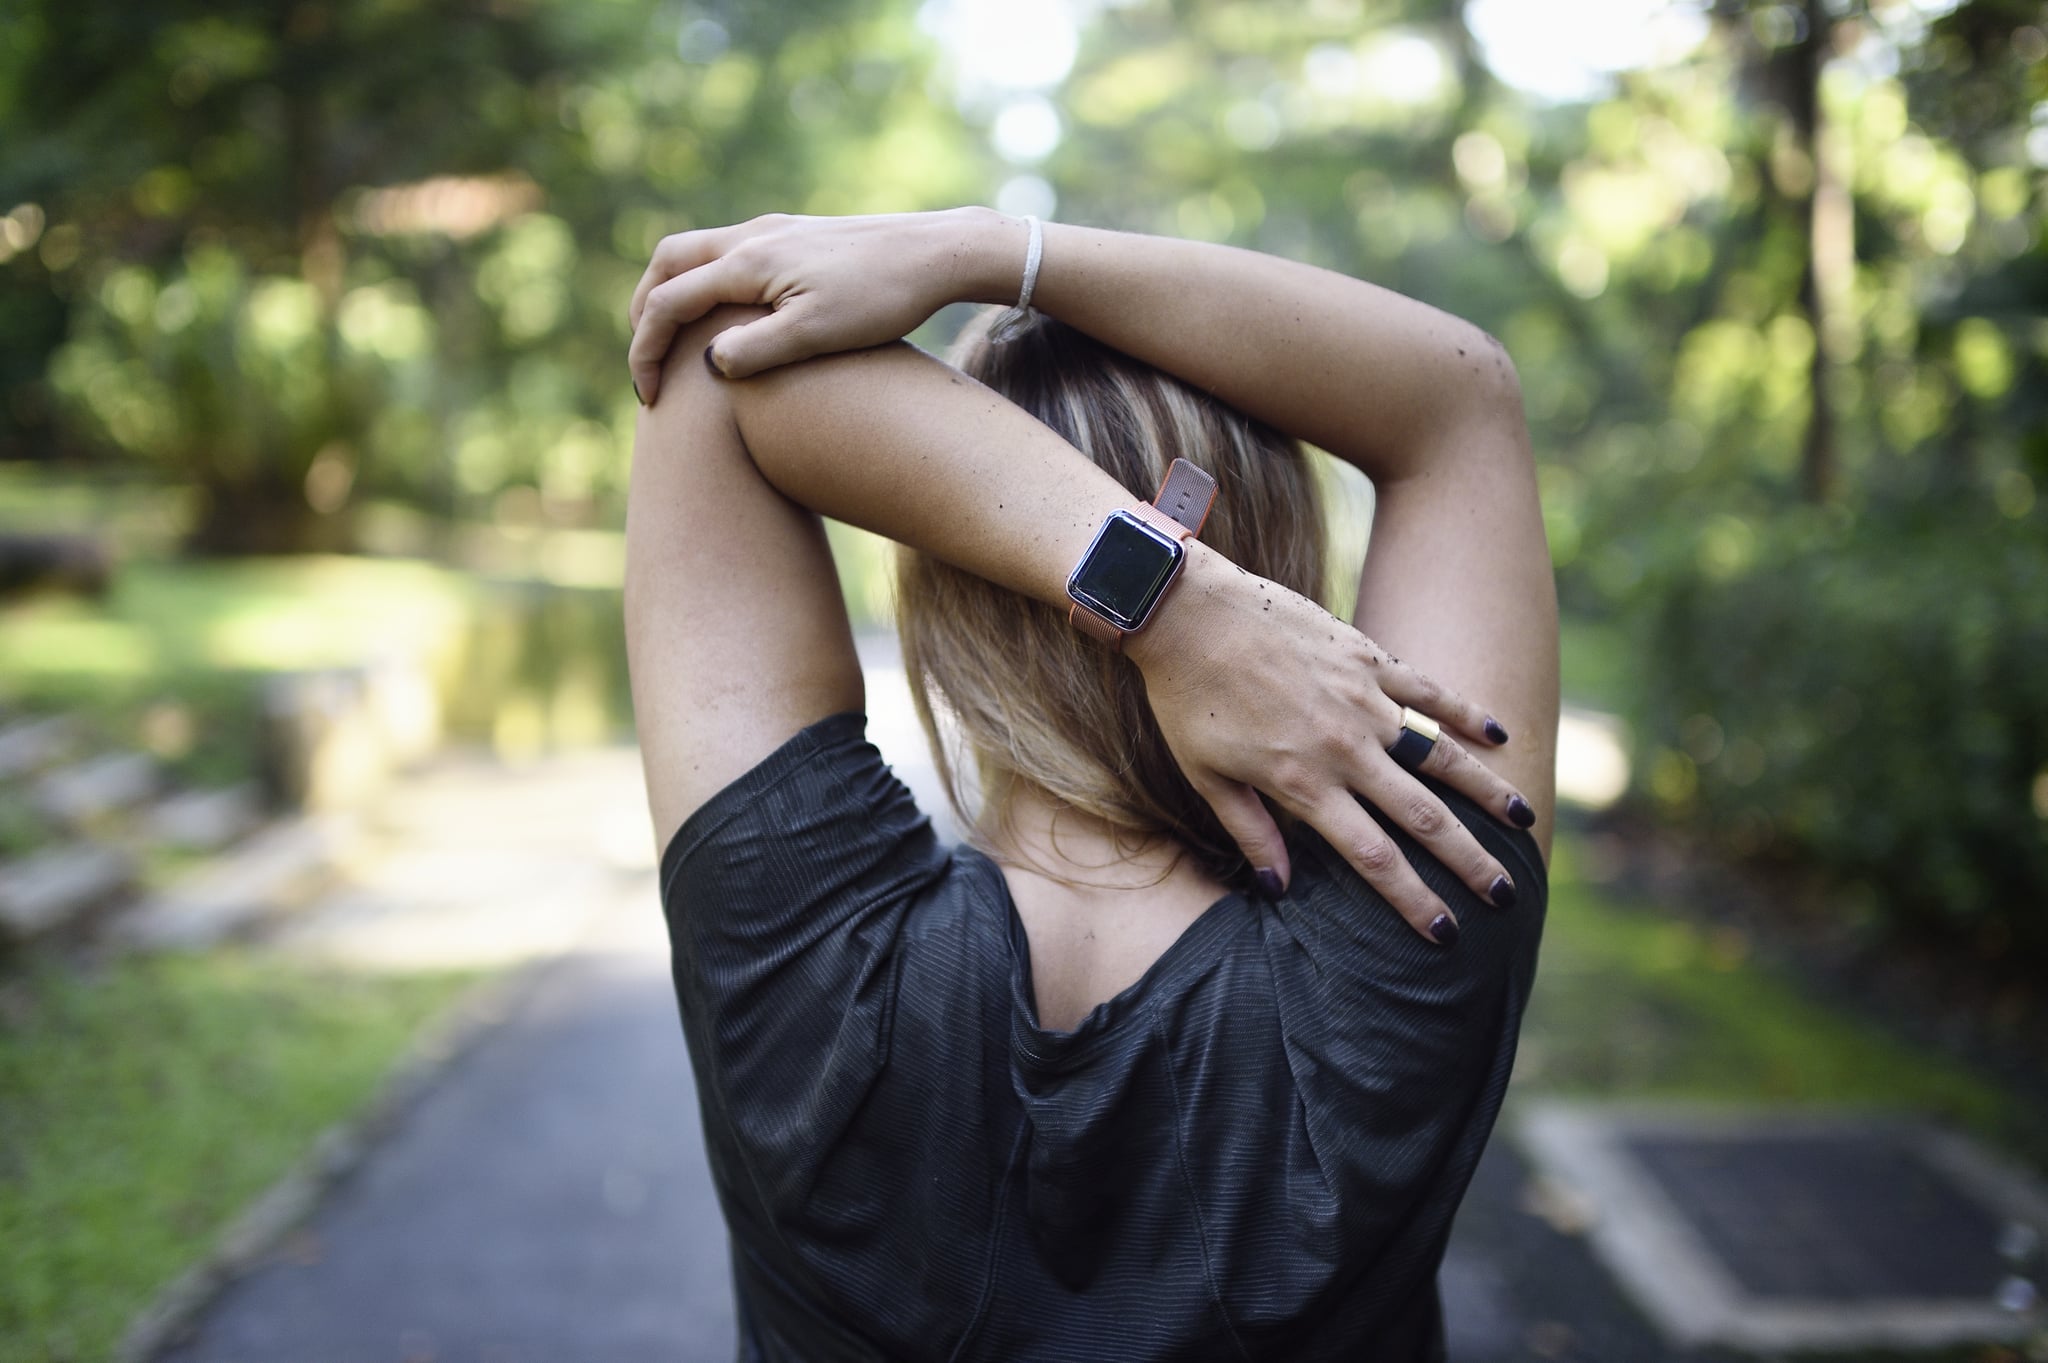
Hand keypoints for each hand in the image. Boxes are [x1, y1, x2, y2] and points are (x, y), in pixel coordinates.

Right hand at [628, 209, 1011, 401]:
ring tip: (675, 340)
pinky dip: (706, 282)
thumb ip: (757, 350)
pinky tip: (728, 317)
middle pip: (668, 263)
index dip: (647, 351)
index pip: (668, 302)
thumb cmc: (883, 297)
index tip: (649, 397)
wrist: (938, 252)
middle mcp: (752, 236)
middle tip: (645, 361)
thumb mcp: (818, 333)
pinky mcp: (797, 235)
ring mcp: (775, 230)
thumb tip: (708, 364)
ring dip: (673, 292)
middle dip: (644, 311)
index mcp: (748, 262)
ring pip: (697, 253)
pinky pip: (728, 252)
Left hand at [1130, 544, 1530, 944]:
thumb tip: (1278, 888)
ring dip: (1485, 791)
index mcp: (1304, 783)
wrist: (1188, 611)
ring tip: (1523, 821)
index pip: (1373, 857)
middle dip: (1467, 861)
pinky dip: (1465, 712)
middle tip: (1504, 894)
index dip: (1411, 898)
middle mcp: (1345, 747)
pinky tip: (1499, 733)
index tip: (1443, 932)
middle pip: (1423, 817)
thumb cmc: (1188, 698)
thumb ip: (1250, 831)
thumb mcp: (1206, 775)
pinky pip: (1428, 690)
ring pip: (1440, 754)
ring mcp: (1362, 700)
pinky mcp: (1367, 657)